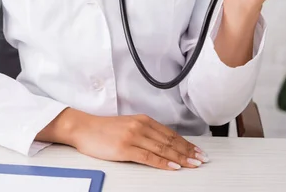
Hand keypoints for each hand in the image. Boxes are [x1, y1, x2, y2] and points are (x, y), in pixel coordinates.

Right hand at [69, 111, 207, 169]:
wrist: (84, 128)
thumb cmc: (104, 130)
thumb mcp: (128, 125)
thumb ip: (145, 132)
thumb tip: (163, 143)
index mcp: (143, 120)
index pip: (170, 134)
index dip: (186, 143)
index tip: (197, 151)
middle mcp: (141, 126)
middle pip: (170, 141)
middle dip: (188, 151)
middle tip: (201, 159)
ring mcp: (133, 137)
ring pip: (163, 149)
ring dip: (180, 158)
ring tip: (193, 164)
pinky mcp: (125, 148)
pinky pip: (149, 157)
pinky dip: (163, 163)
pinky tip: (173, 166)